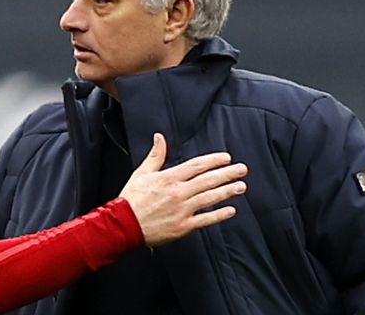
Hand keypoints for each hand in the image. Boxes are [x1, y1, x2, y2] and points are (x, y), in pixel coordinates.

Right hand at [119, 133, 246, 246]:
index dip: (214, 160)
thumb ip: (155, 156)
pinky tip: (230, 210)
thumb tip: (159, 138)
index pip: (197, 165)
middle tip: (242, 169)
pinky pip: (205, 220)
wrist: (123, 225)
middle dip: (227, 173)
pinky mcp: (183, 226)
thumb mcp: (141, 173)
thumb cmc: (131, 199)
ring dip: (227, 191)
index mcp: (169, 178)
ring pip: (210, 198)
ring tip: (240, 186)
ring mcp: (182, 210)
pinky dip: (219, 215)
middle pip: (208, 180)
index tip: (226, 158)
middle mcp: (178, 192)